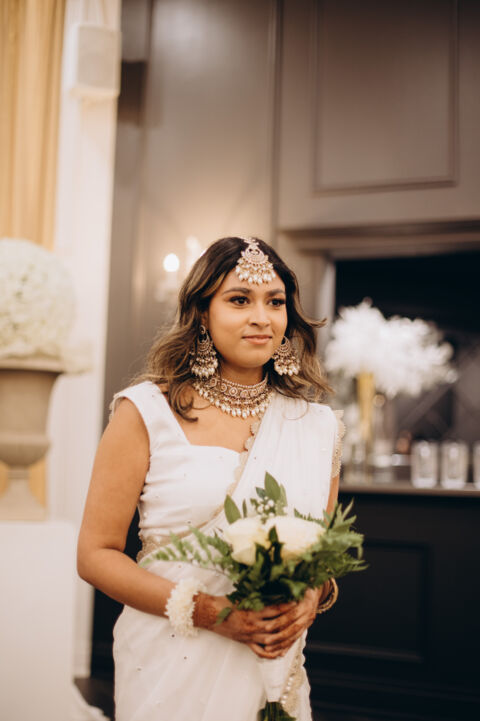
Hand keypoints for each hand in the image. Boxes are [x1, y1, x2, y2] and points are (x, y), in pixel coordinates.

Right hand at [194, 588, 321, 658]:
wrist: (210, 614)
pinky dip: (272, 653)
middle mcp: (253, 625)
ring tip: (297, 632)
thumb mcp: (242, 595)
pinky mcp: (246, 643)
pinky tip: (282, 651)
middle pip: (276, 626)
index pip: (274, 610)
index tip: (297, 601)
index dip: (287, 606)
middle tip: (302, 616)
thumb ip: (257, 593)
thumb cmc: (226, 601)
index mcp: (252, 612)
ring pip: (272, 641)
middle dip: (290, 622)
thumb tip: (273, 584)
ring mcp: (250, 636)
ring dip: (285, 637)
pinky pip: (261, 652)